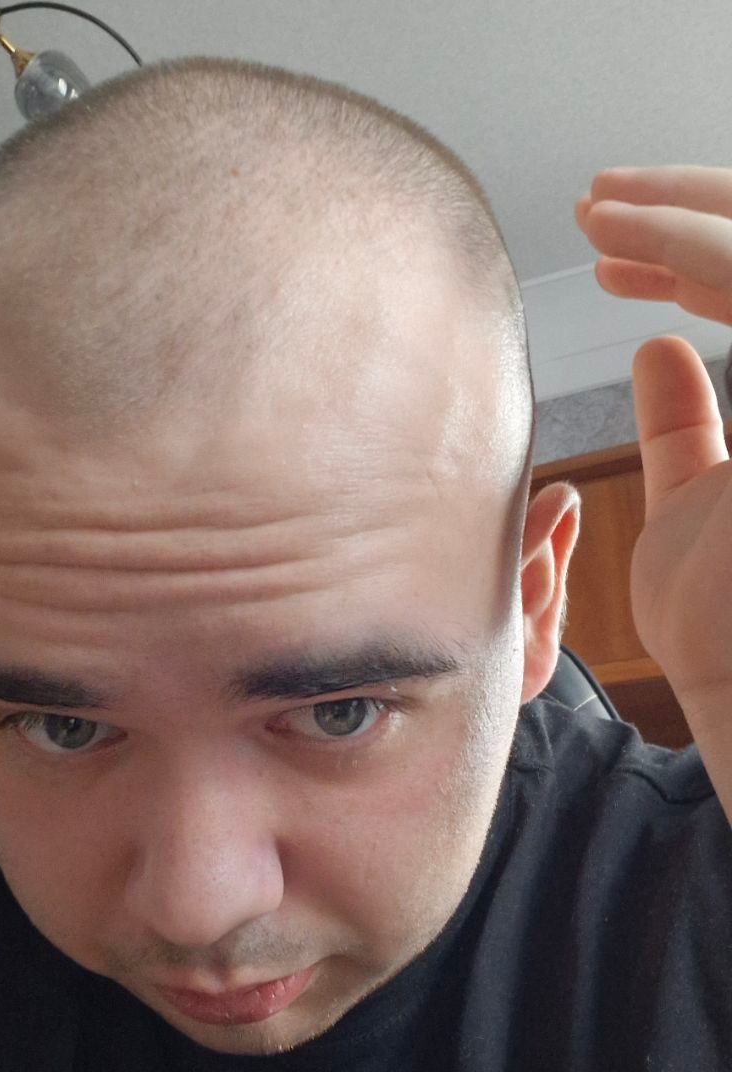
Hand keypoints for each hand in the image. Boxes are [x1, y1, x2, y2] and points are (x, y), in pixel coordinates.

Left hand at [575, 166, 731, 711]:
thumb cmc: (721, 624)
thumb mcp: (697, 502)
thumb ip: (685, 426)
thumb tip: (662, 348)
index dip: (692, 259)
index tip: (610, 254)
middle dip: (688, 211)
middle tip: (600, 201)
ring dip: (682, 212)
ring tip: (598, 207)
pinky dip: (694, 242)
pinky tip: (627, 232)